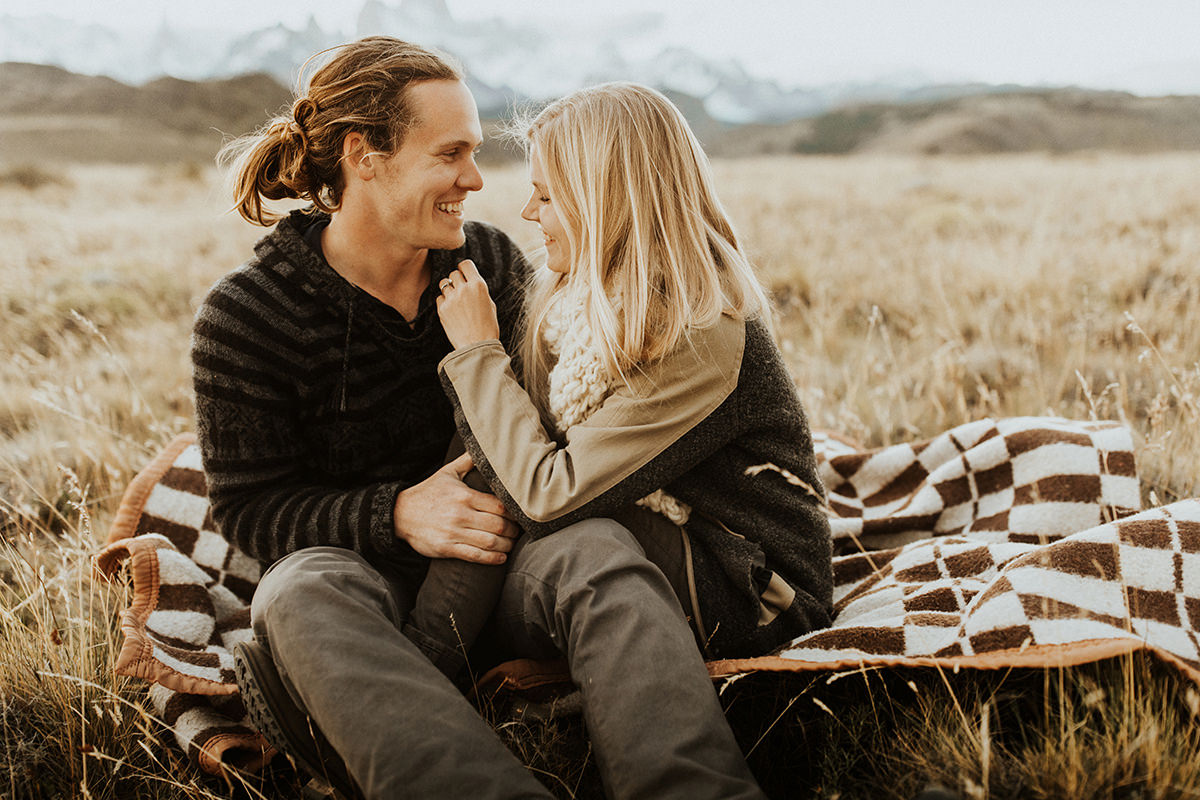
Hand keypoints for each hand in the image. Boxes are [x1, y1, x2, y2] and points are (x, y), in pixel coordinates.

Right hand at [393, 452, 517, 563]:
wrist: (400, 513)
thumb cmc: (428, 493)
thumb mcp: (446, 473)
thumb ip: (467, 461)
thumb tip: (481, 446)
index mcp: (465, 495)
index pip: (499, 505)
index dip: (514, 513)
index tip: (520, 516)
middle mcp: (461, 514)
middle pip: (498, 525)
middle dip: (513, 531)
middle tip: (518, 532)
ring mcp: (453, 532)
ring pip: (490, 542)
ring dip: (506, 545)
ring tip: (511, 545)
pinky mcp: (446, 547)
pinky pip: (475, 556)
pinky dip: (492, 559)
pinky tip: (501, 558)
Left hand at [436, 259, 499, 349]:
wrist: (478, 346)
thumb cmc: (488, 327)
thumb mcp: (490, 304)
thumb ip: (479, 290)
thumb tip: (470, 281)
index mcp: (479, 285)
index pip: (465, 264)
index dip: (464, 268)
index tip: (465, 274)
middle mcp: (464, 289)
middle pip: (454, 273)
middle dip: (457, 280)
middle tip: (461, 290)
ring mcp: (451, 299)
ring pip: (444, 284)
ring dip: (449, 289)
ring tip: (455, 300)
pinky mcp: (442, 309)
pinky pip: (439, 298)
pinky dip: (444, 302)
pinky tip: (451, 310)